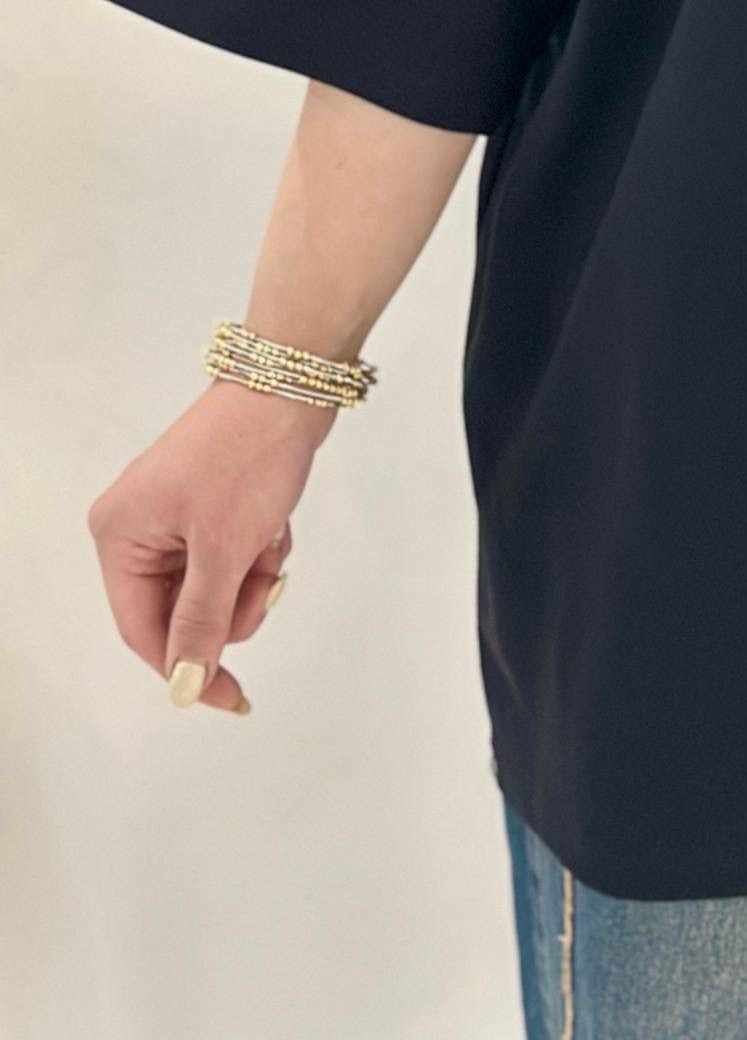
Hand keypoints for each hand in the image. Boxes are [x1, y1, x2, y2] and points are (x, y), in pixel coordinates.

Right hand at [87, 377, 330, 712]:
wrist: (291, 384)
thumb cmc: (248, 457)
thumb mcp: (224, 550)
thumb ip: (202, 624)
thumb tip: (184, 687)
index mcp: (119, 536)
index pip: (142, 630)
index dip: (185, 669)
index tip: (232, 697)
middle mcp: (135, 528)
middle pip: (180, 611)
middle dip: (232, 604)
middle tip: (266, 581)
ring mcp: (172, 515)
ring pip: (212, 588)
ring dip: (251, 576)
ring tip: (272, 540)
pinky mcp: (207, 505)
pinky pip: (230, 558)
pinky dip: (258, 552)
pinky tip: (276, 524)